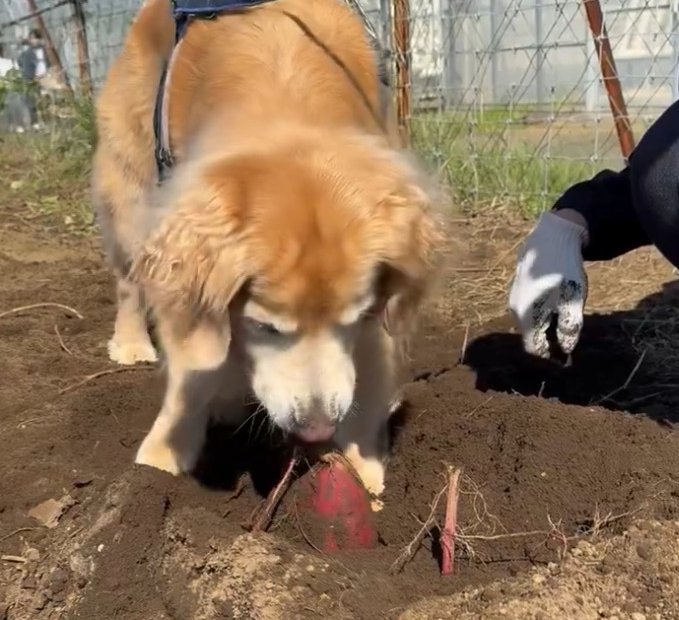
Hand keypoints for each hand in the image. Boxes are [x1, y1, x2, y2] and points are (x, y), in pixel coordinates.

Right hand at [508, 210, 587, 357]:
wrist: (550, 239)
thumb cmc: (563, 271)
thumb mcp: (572, 300)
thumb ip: (569, 328)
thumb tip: (566, 349)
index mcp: (527, 318)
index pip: (533, 348)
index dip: (549, 355)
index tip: (566, 355)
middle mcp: (515, 311)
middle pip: (530, 335)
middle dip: (547, 340)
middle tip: (567, 336)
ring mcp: (513, 298)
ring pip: (529, 322)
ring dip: (544, 325)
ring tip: (562, 317)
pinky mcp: (516, 288)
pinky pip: (528, 309)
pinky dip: (540, 313)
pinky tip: (554, 302)